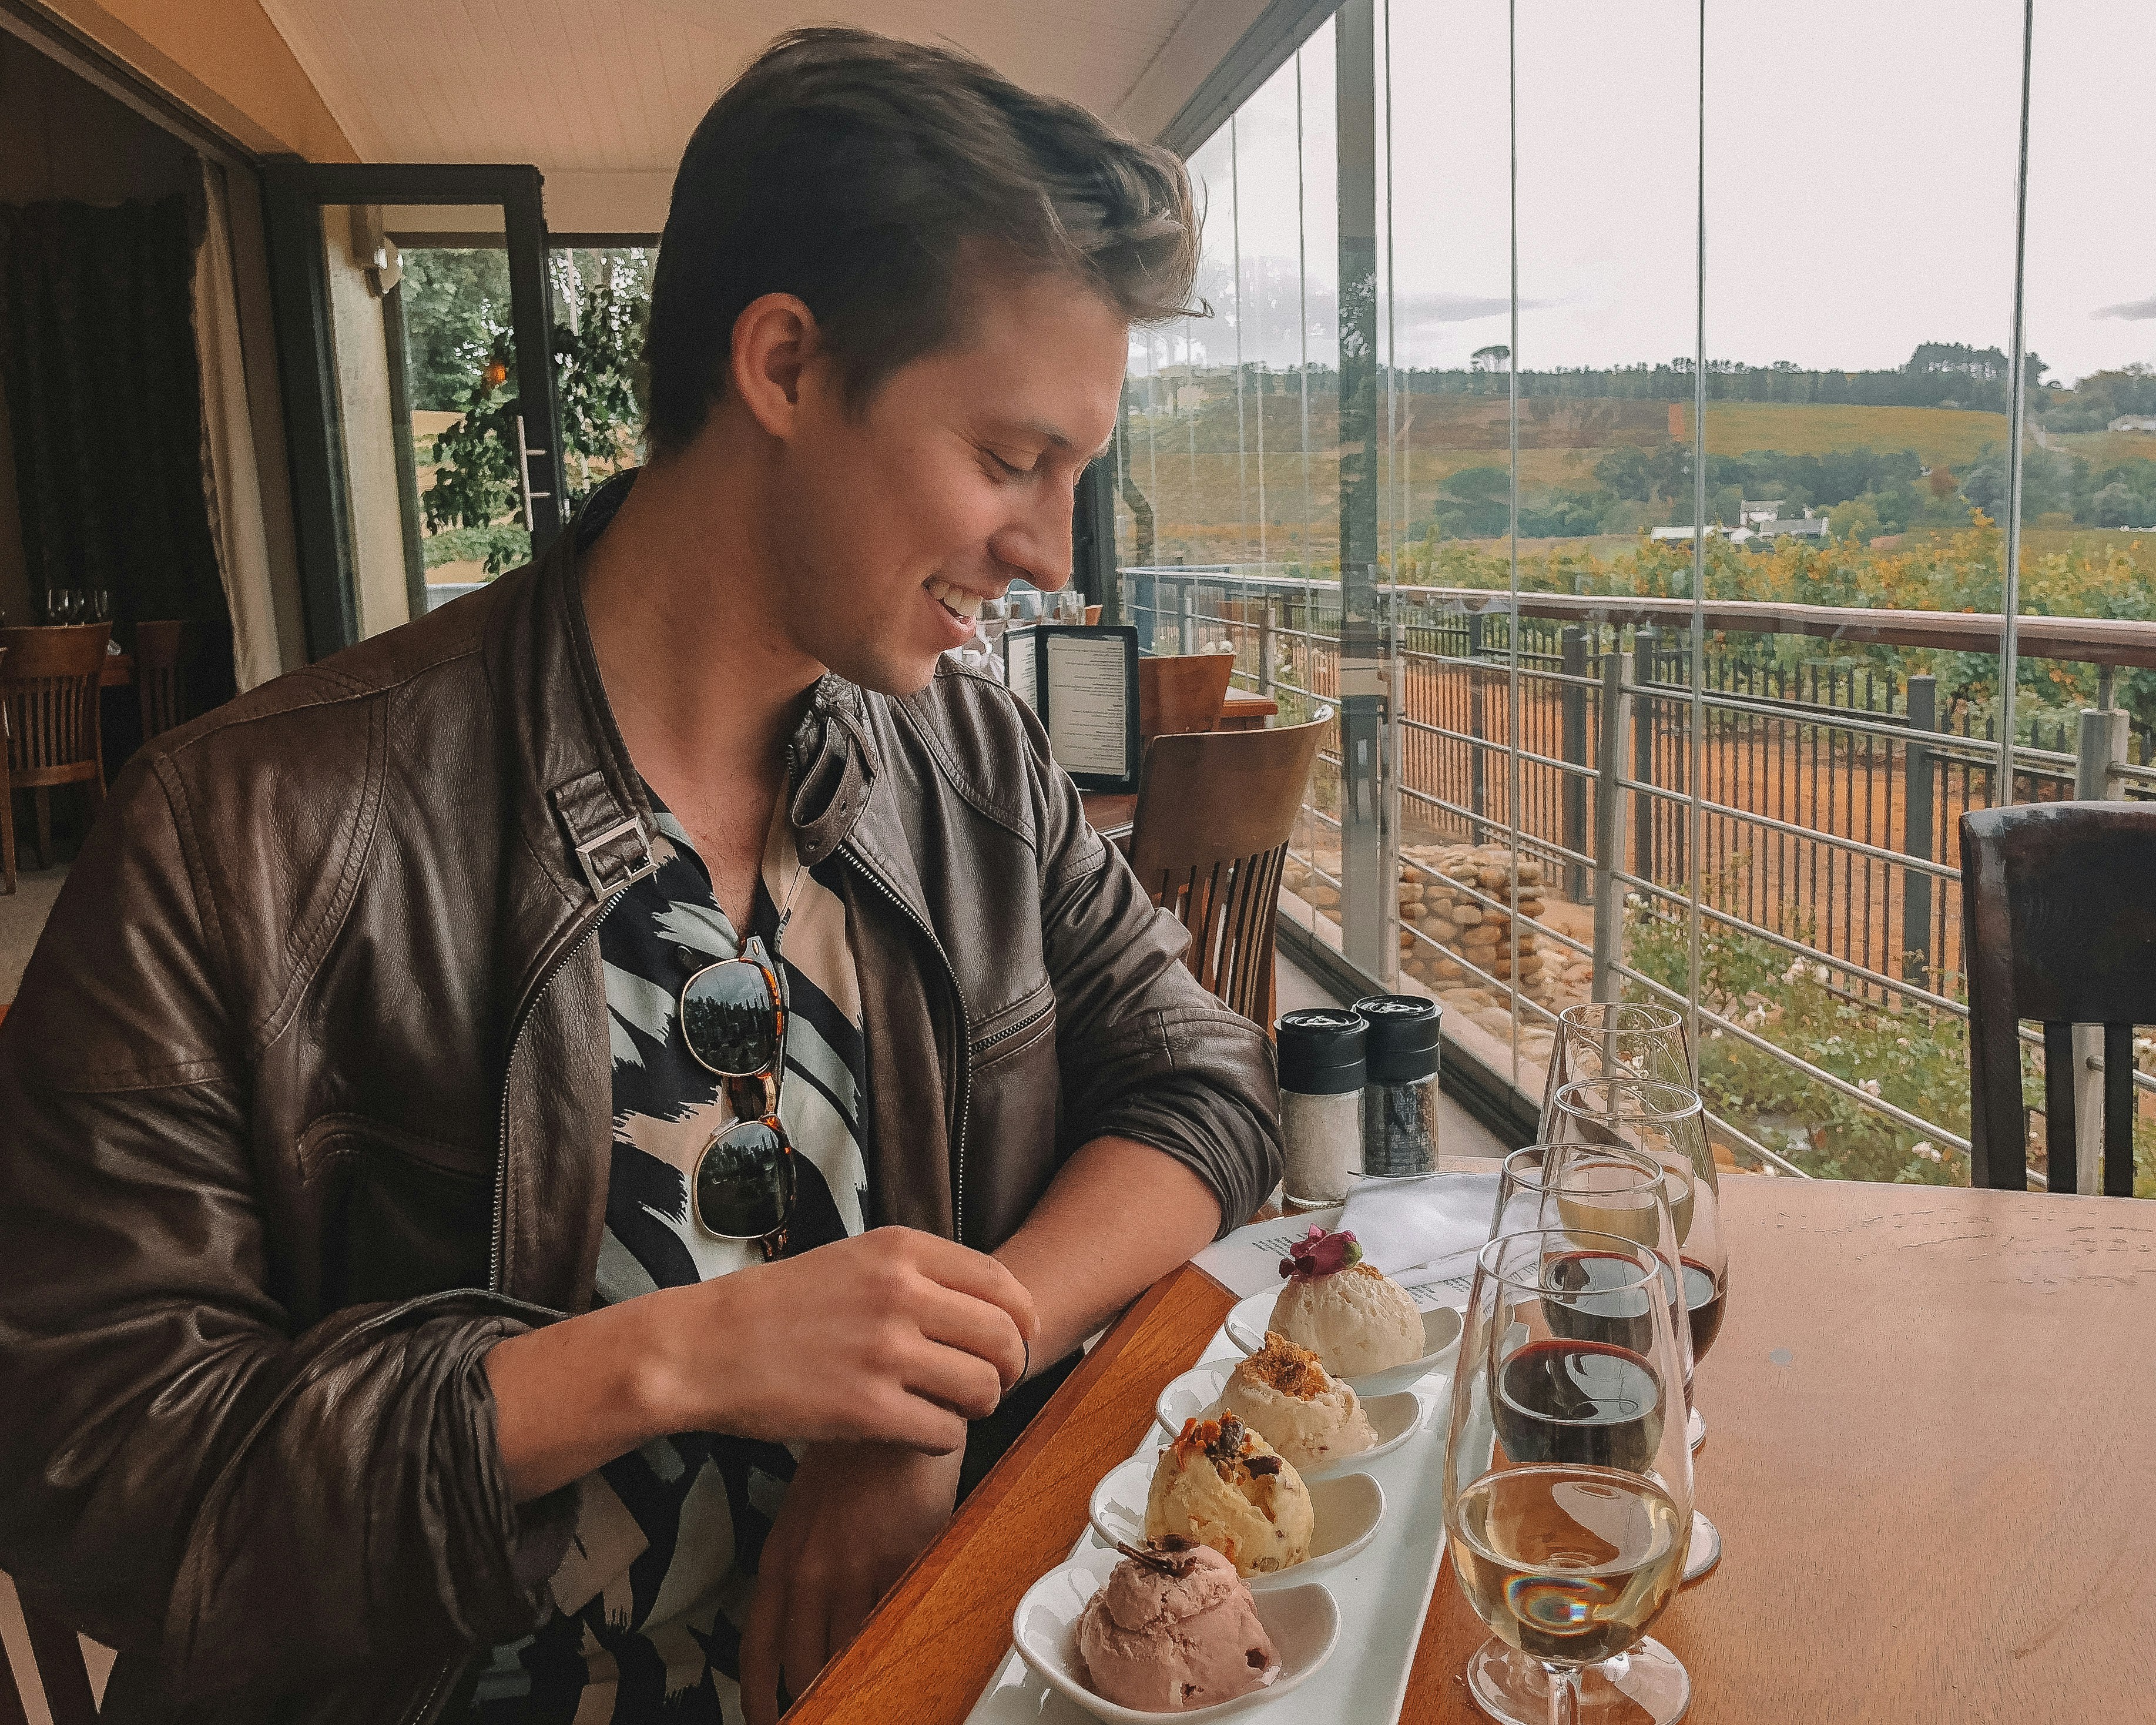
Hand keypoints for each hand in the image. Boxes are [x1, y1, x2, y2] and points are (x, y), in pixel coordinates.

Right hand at [653, 1226, 1036, 1452]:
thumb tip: (989, 1304)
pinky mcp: (867, 1409)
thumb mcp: (855, 1258)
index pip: (1003, 1283)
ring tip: (948, 1406)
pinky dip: (941, 1437)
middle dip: (1008, 1368)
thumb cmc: (780, 1306)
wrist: (705, 1347)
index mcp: (901, 1250)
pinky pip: (945, 1432)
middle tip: (986, 1382)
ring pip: (983, 1388)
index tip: (1016, 1340)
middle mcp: (901, 1294)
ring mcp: (885, 1352)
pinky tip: (915, 1428)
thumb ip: (920, 1272)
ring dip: (977, 1406)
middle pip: (1005, 1338)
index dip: (1022, 1320)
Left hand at [738, 1442, 962, 1724]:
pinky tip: (909, 1653)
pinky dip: (904, 1643)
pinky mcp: (907, 1553)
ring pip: (853, 1650)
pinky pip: (902, 1619)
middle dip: (815, 1696)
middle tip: (826, 1709)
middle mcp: (813, 1567)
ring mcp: (859, 1563)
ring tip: (873, 1690)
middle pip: (806, 1663)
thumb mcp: (806, 1510)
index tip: (767, 1718)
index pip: (759, 1649)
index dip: (761, 1696)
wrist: (896, 1401)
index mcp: (781, 1556)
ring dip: (862, 1675)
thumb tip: (802, 1623)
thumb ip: (799, 1564)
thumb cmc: (853, 1455)